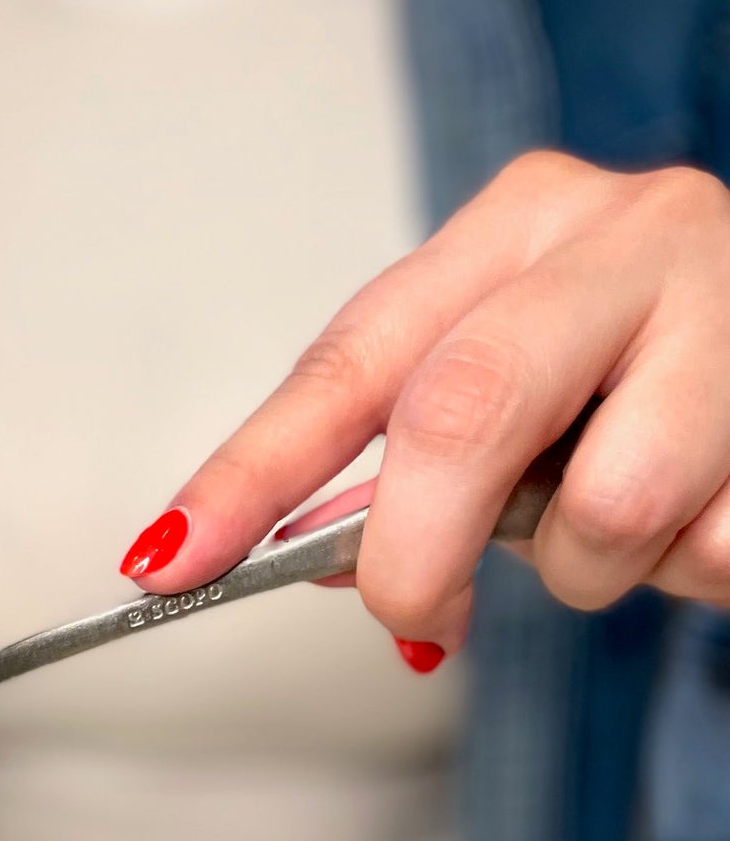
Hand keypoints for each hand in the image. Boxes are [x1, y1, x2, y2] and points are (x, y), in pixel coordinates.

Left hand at [119, 152, 729, 663]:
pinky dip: (694, 573)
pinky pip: (708, 554)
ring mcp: (727, 311)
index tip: (167, 561)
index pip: (351, 360)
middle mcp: (624, 239)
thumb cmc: (657, 365)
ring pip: (601, 513)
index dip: (249, 473)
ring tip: (635, 523)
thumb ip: (414, 453)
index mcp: (520, 225)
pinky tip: (713, 513)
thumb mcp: (526, 379)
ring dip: (592, 571)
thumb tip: (304, 554)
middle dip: (414, 554)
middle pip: (459, 415)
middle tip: (419, 616)